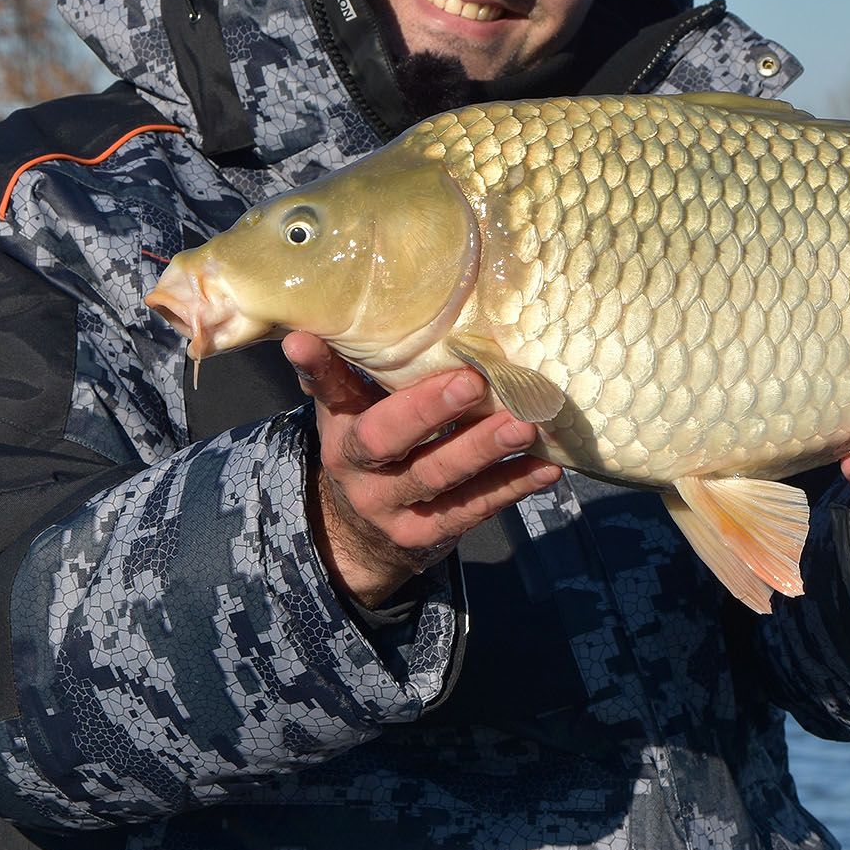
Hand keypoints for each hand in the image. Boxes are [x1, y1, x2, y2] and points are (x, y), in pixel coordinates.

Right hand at [283, 332, 560, 608]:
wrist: (362, 534)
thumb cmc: (375, 448)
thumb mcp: (355, 411)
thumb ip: (357, 369)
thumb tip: (341, 314)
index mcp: (339, 427)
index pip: (326, 390)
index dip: (317, 366)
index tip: (304, 339)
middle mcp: (358, 468)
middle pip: (387, 438)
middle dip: (429, 409)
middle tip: (474, 381)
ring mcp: (389, 506)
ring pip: (437, 476)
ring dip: (483, 449)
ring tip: (525, 424)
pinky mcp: (425, 535)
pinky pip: (471, 510)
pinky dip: (512, 487)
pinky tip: (545, 467)